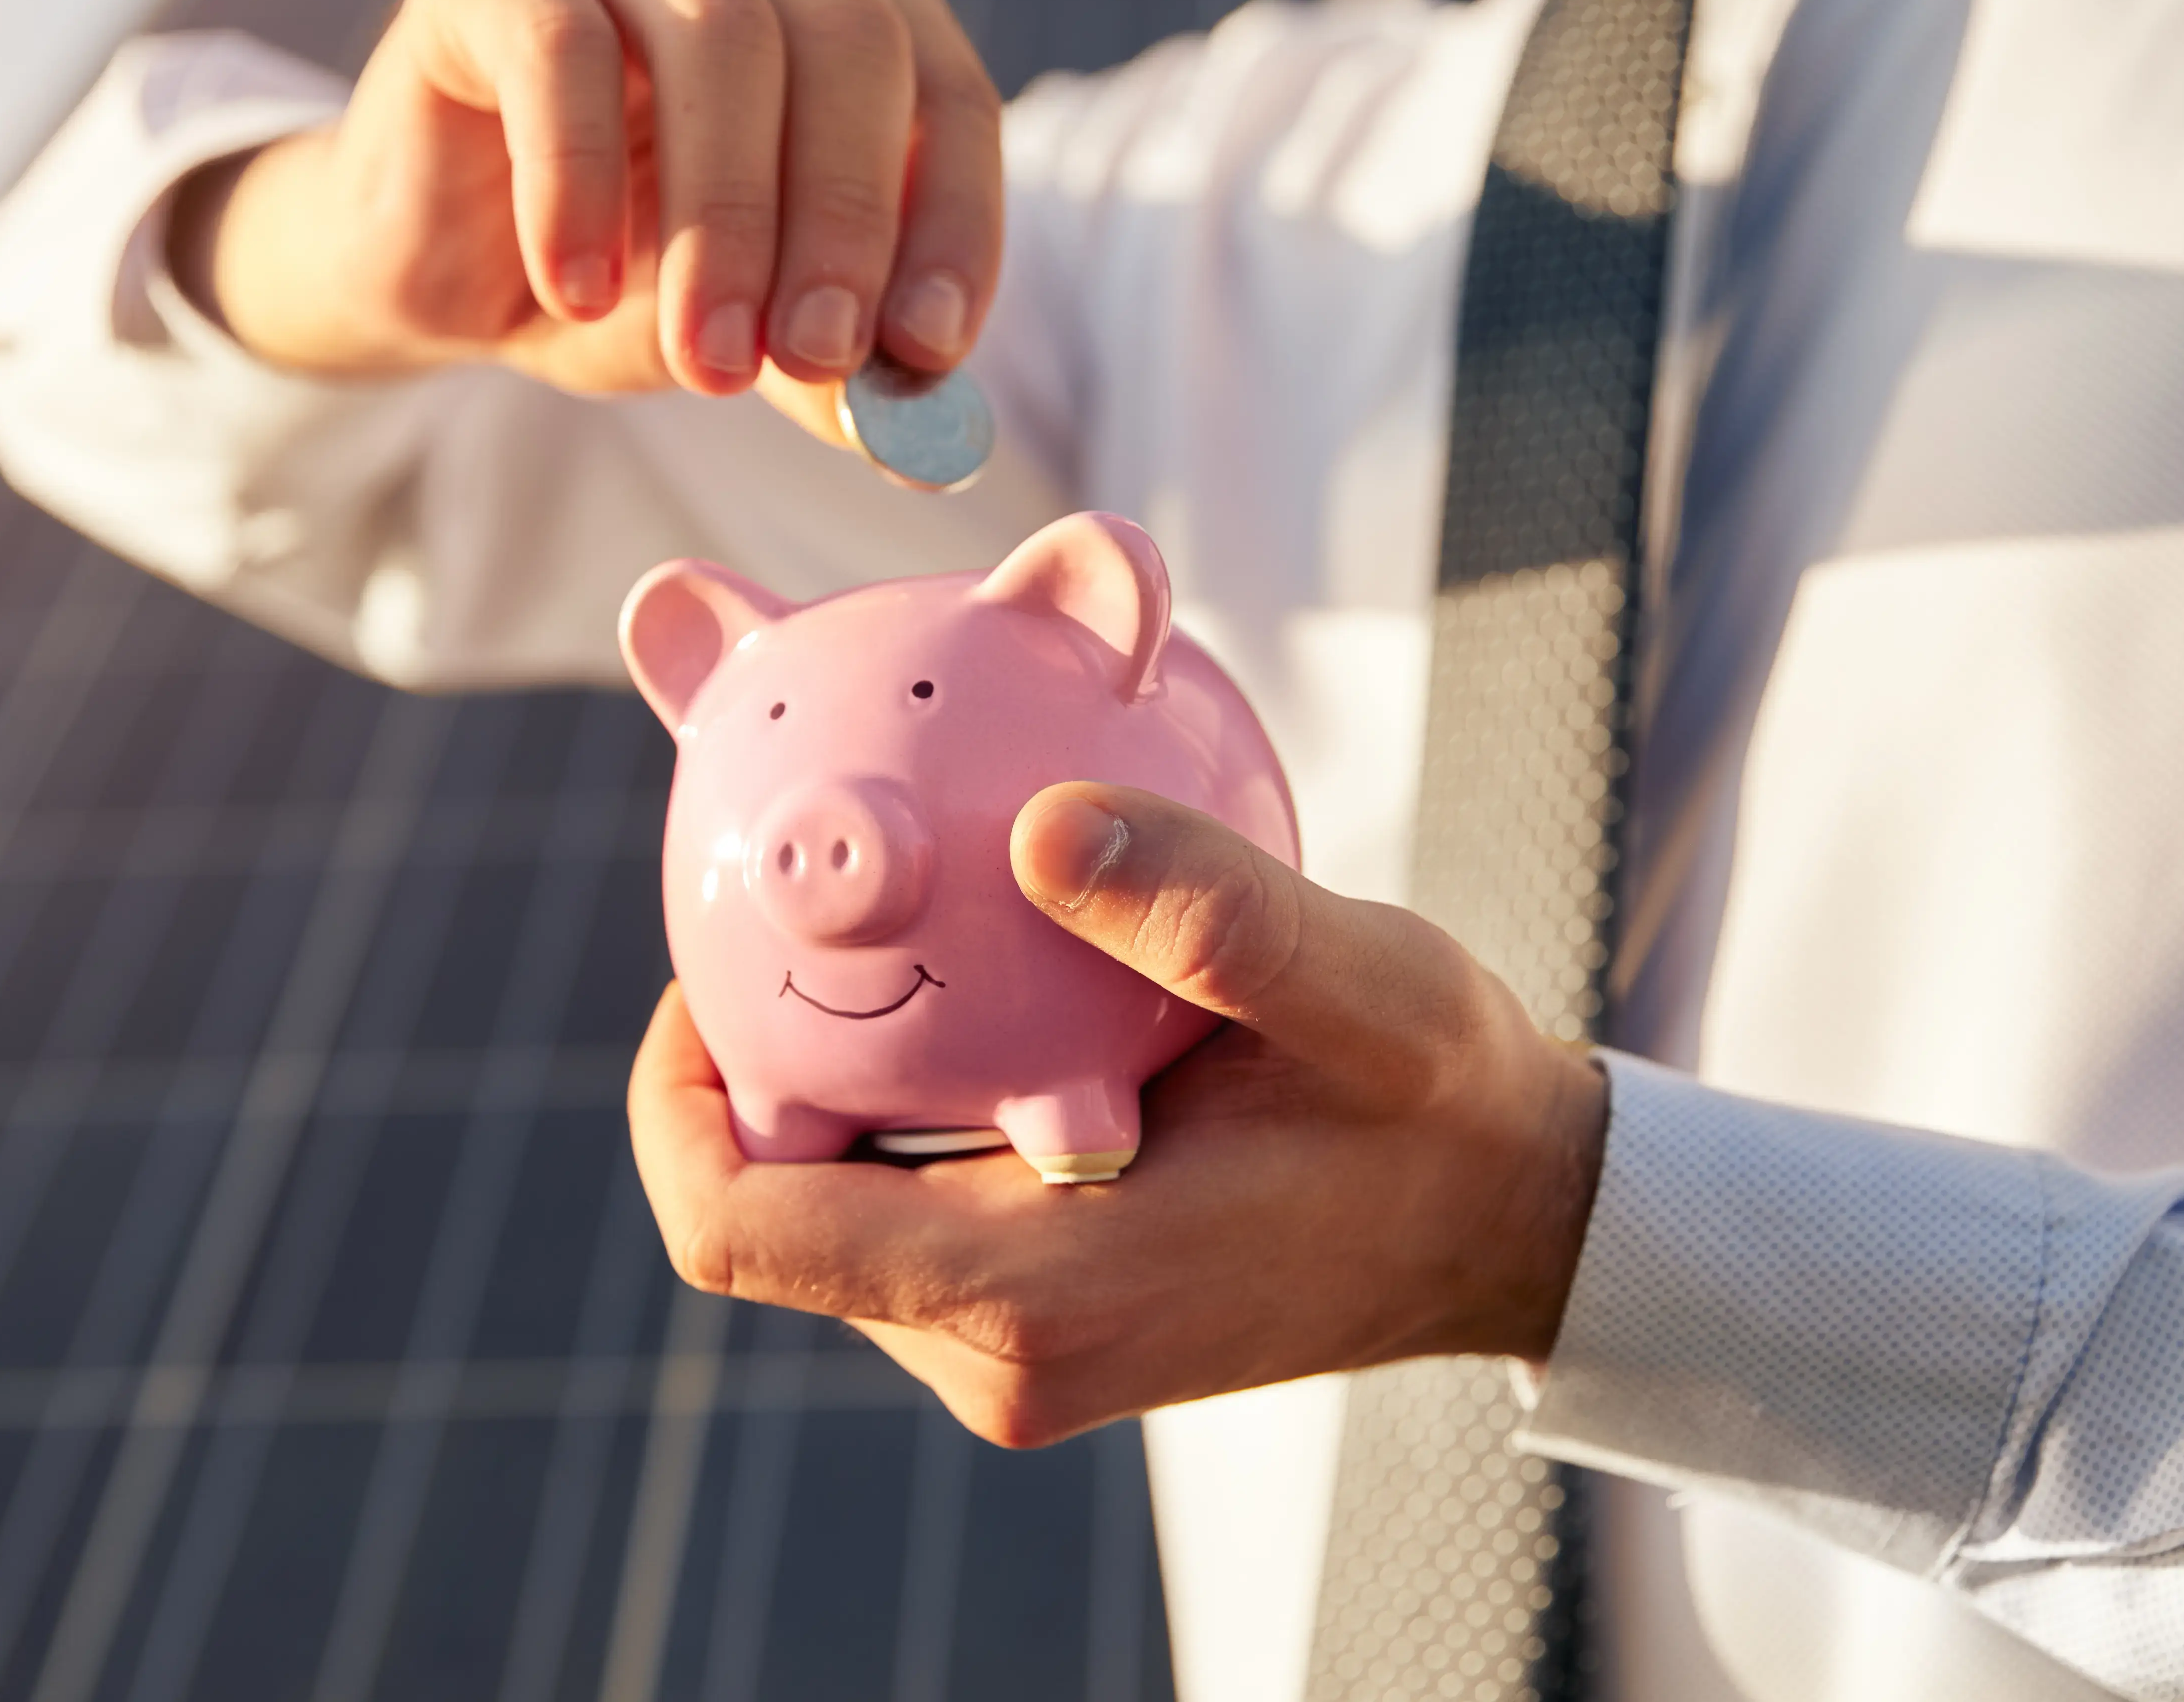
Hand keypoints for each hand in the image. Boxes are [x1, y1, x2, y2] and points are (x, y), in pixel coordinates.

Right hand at [169, 0, 1004, 442]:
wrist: (442, 264)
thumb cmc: (621, 273)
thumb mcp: (746, 331)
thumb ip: (826, 363)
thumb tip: (915, 441)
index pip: (945, 88)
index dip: (954, 221)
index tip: (932, 348)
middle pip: (847, 44)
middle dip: (844, 219)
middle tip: (820, 357)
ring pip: (718, 35)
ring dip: (726, 216)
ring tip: (709, 360)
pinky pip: (556, 48)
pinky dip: (578, 183)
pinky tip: (575, 291)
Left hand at [628, 781, 1611, 1447]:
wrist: (1510, 1223)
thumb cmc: (1439, 1110)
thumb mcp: (1362, 987)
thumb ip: (1210, 915)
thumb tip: (1049, 825)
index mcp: (1036, 1294)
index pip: (742, 1228)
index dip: (672, 1097)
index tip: (715, 964)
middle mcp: (1003, 1355)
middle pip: (768, 1216)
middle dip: (755, 1068)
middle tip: (829, 915)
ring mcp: (1018, 1358)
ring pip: (830, 1216)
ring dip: (838, 1088)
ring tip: (909, 951)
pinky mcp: (1042, 1333)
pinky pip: (902, 1222)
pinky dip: (906, 1118)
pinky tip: (982, 1009)